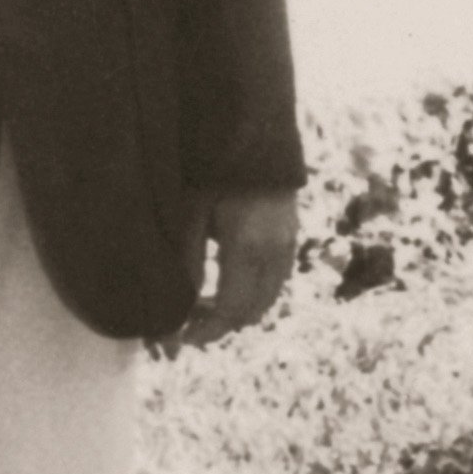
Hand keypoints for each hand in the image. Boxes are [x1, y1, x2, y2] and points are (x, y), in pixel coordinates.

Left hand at [173, 186, 298, 347]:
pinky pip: (276, 280)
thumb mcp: (190, 216)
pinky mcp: (291, 236)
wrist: (252, 136)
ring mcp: (288, 244)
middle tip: (189, 321)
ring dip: (239, 310)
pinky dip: (254, 293)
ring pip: (268, 299)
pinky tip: (228, 282)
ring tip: (206, 303)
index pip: (231, 311)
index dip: (207, 331)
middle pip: (253, 312)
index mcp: (247, 249)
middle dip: (221, 324)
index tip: (183, 337)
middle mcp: (275, 252)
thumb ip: (189, 263)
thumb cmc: (212, 172)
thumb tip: (181, 307)